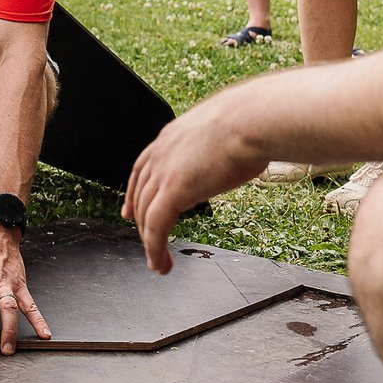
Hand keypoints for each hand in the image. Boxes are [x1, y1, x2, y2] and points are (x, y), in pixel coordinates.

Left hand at [122, 86, 276, 272]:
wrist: (252, 119)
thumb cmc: (250, 122)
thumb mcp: (224, 132)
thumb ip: (217, 145)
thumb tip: (235, 151)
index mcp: (171, 137)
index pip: (142, 169)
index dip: (134, 193)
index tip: (130, 211)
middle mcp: (161, 153)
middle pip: (141, 195)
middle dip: (141, 223)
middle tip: (148, 245)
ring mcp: (164, 172)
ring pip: (146, 215)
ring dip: (150, 243)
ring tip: (158, 263)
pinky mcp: (172, 191)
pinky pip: (155, 227)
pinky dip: (154, 249)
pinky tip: (160, 263)